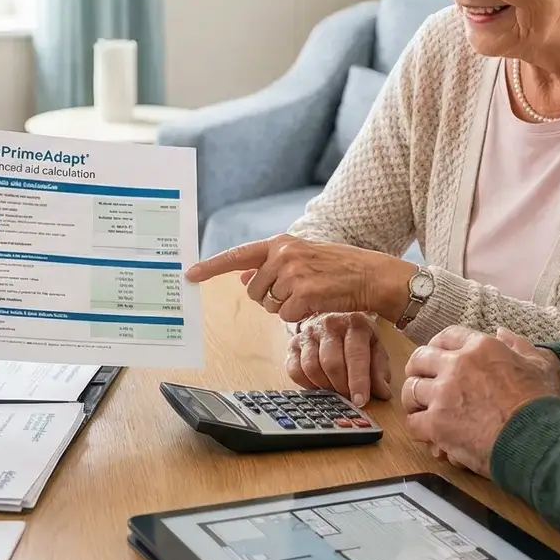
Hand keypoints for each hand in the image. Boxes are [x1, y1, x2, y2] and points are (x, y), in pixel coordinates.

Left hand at [184, 234, 415, 322]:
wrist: (370, 275)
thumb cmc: (335, 269)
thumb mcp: (300, 260)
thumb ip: (269, 266)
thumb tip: (241, 276)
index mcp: (279, 244)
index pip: (237, 255)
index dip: (211, 267)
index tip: (189, 275)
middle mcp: (282, 254)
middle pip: (254, 291)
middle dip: (269, 298)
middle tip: (296, 293)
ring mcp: (292, 273)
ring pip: (269, 305)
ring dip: (287, 307)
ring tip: (310, 295)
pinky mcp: (303, 292)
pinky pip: (286, 316)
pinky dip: (299, 316)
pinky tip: (317, 303)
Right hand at [287, 312, 391, 406]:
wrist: (333, 318)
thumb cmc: (357, 338)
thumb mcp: (375, 348)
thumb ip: (379, 369)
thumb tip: (382, 392)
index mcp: (355, 323)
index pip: (355, 355)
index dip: (358, 381)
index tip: (360, 401)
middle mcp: (329, 324)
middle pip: (331, 363)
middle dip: (341, 386)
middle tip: (347, 397)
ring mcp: (309, 333)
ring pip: (311, 367)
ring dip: (324, 386)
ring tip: (334, 391)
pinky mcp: (293, 343)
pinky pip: (294, 369)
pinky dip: (306, 384)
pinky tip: (318, 386)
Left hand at [401, 326, 559, 475]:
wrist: (538, 440)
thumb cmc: (544, 405)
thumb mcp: (542, 364)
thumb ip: (520, 346)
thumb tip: (503, 333)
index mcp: (480, 347)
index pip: (447, 337)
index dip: (438, 346)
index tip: (437, 357)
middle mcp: (457, 365)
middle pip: (420, 359)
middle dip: (418, 370)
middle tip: (422, 382)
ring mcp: (443, 394)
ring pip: (411, 390)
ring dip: (415, 401)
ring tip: (423, 410)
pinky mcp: (436, 424)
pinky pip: (412, 423)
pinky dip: (419, 429)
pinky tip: (429, 435)